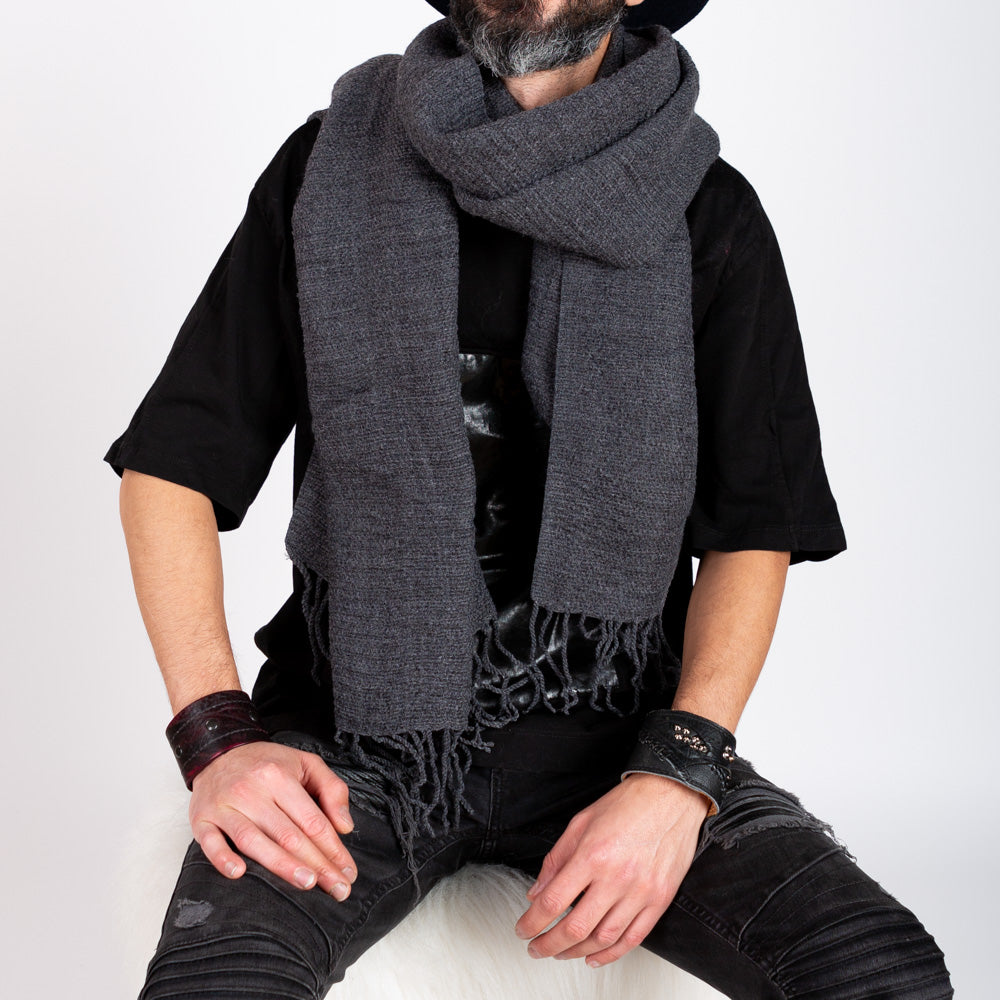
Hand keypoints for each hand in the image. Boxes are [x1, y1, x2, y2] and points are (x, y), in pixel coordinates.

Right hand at [189, 741, 358, 899]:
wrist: (220, 751)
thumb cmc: (267, 763)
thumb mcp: (306, 763)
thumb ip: (332, 790)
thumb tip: (345, 827)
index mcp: (279, 776)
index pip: (312, 820)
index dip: (333, 848)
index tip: (348, 871)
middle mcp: (252, 790)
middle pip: (288, 834)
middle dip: (317, 864)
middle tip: (338, 889)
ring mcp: (225, 806)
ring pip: (254, 840)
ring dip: (281, 865)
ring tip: (306, 883)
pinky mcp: (202, 819)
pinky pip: (210, 842)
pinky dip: (223, 859)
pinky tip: (239, 873)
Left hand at [513, 772, 711, 966]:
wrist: (670, 797)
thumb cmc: (627, 804)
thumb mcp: (581, 822)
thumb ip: (556, 859)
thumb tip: (536, 892)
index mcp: (592, 854)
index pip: (553, 901)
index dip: (532, 922)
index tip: (523, 929)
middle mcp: (617, 877)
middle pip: (575, 927)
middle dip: (549, 944)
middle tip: (536, 948)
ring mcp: (641, 892)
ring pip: (603, 938)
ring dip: (577, 952)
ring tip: (561, 952)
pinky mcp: (660, 900)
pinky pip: (633, 938)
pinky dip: (611, 953)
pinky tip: (594, 956)